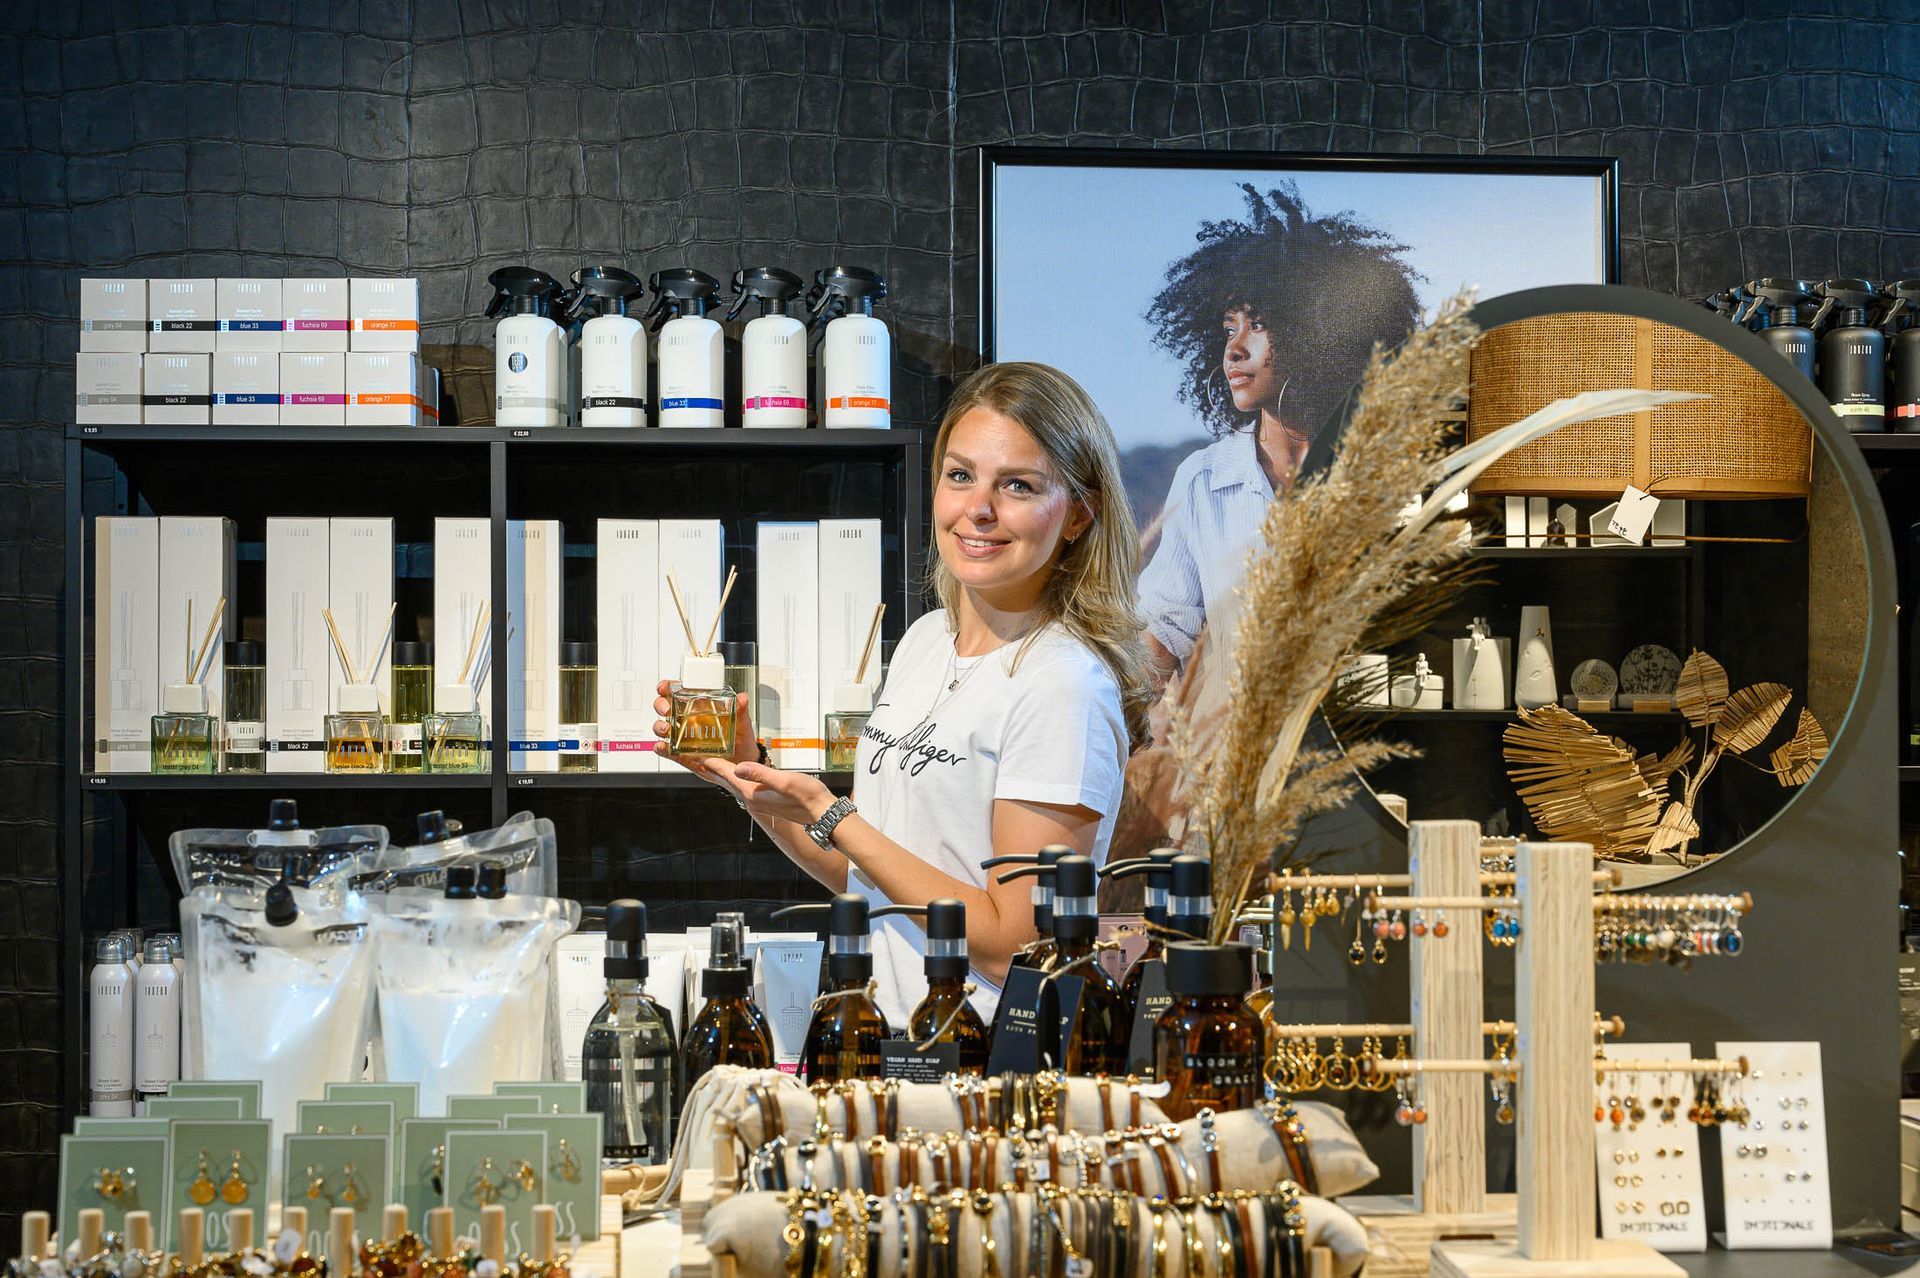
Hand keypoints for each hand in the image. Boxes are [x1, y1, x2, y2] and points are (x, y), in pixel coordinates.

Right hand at [652, 680, 758, 776]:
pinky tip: (664, 747)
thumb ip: (741, 711)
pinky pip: (668, 751)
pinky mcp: (683, 755)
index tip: (664, 687)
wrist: (744, 764)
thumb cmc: (741, 741)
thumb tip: (742, 697)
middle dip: (660, 705)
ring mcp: (684, 738)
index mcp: (700, 708)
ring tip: (667, 729)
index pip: (679, 692)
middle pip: (665, 707)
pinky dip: (662, 749)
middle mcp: (688, 721)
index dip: (668, 687)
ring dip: (659, 726)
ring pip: (663, 728)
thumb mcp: (743, 725)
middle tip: (666, 709)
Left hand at [702, 758, 836, 826]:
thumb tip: (739, 767)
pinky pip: (743, 788)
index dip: (714, 763)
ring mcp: (759, 801)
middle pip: (726, 781)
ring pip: (733, 785)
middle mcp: (753, 799)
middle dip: (711, 770)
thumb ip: (761, 774)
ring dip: (721, 775)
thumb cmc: (808, 797)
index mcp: (753, 793)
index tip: (698, 754)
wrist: (822, 813)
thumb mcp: (785, 781)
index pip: (729, 775)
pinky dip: (734, 779)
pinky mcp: (765, 801)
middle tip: (695, 759)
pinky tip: (735, 775)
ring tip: (709, 766)